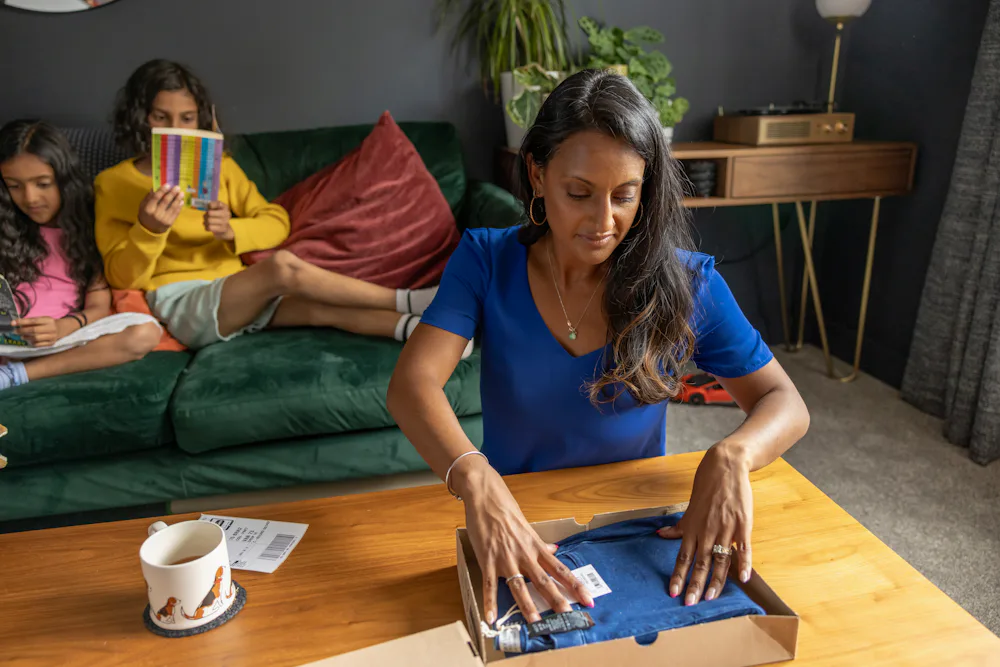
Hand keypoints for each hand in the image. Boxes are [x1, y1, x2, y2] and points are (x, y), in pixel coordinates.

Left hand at [14, 317, 64, 347]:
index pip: (33, 321)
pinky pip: (38, 344)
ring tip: (22, 336)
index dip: (22, 322)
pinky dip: (32, 342)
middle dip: (22, 331)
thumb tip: (17, 323)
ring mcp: (52, 337)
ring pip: (35, 338)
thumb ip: (31, 321)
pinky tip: (29, 340)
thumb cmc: (48, 323)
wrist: (62, 329)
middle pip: (34, 330)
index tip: (12, 323)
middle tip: (15, 331)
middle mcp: (51, 328)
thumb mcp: (42, 319)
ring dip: (26, 337)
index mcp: (49, 320)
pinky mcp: (51, 343)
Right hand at [138, 185, 182, 233]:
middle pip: (166, 201)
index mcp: (148, 209)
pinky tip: (181, 201)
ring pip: (173, 207)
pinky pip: (176, 213)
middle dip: (172, 193)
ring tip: (181, 193)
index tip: (168, 185)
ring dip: (178, 199)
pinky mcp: (170, 223)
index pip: (156, 197)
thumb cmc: (146, 214)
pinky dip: (179, 206)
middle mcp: (156, 214)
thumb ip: (148, 197)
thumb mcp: (143, 206)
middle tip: (177, 187)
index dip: (162, 190)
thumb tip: (155, 188)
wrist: (149, 229)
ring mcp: (164, 219)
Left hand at [203, 201, 233, 240]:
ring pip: (209, 220)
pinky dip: (206, 227)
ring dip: (205, 221)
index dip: (210, 205)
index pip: (217, 203)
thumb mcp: (215, 208)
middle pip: (210, 213)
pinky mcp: (223, 229)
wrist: (224, 228)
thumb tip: (207, 205)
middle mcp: (227, 213)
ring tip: (207, 222)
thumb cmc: (217, 216)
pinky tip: (209, 226)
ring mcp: (225, 221)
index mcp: (225, 207)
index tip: (209, 208)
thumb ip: (211, 205)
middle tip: (206, 216)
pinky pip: (209, 227)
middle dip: (206, 215)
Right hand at [453, 456, 592, 624]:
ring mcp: (506, 558)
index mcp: (536, 547)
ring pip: (519, 585)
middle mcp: (524, 555)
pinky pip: (489, 585)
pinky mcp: (488, 560)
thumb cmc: (506, 510)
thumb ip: (539, 543)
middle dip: (557, 599)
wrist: (485, 497)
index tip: (588, 598)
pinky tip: (491, 618)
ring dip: (527, 605)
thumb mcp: (527, 527)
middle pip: (543, 580)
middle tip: (568, 617)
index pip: (559, 569)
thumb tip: (554, 550)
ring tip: (536, 622)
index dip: (574, 585)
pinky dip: (490, 602)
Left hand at [657, 442, 753, 605]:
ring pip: (720, 560)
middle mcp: (706, 531)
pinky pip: (743, 548)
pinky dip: (744, 563)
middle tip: (689, 603)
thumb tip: (660, 535)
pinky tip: (744, 578)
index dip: (678, 575)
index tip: (673, 592)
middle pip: (699, 563)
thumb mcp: (689, 508)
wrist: (725, 468)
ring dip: (715, 581)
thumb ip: (678, 526)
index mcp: (692, 528)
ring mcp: (725, 529)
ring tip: (710, 598)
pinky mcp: (742, 525)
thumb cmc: (706, 488)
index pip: (683, 557)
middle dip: (694, 584)